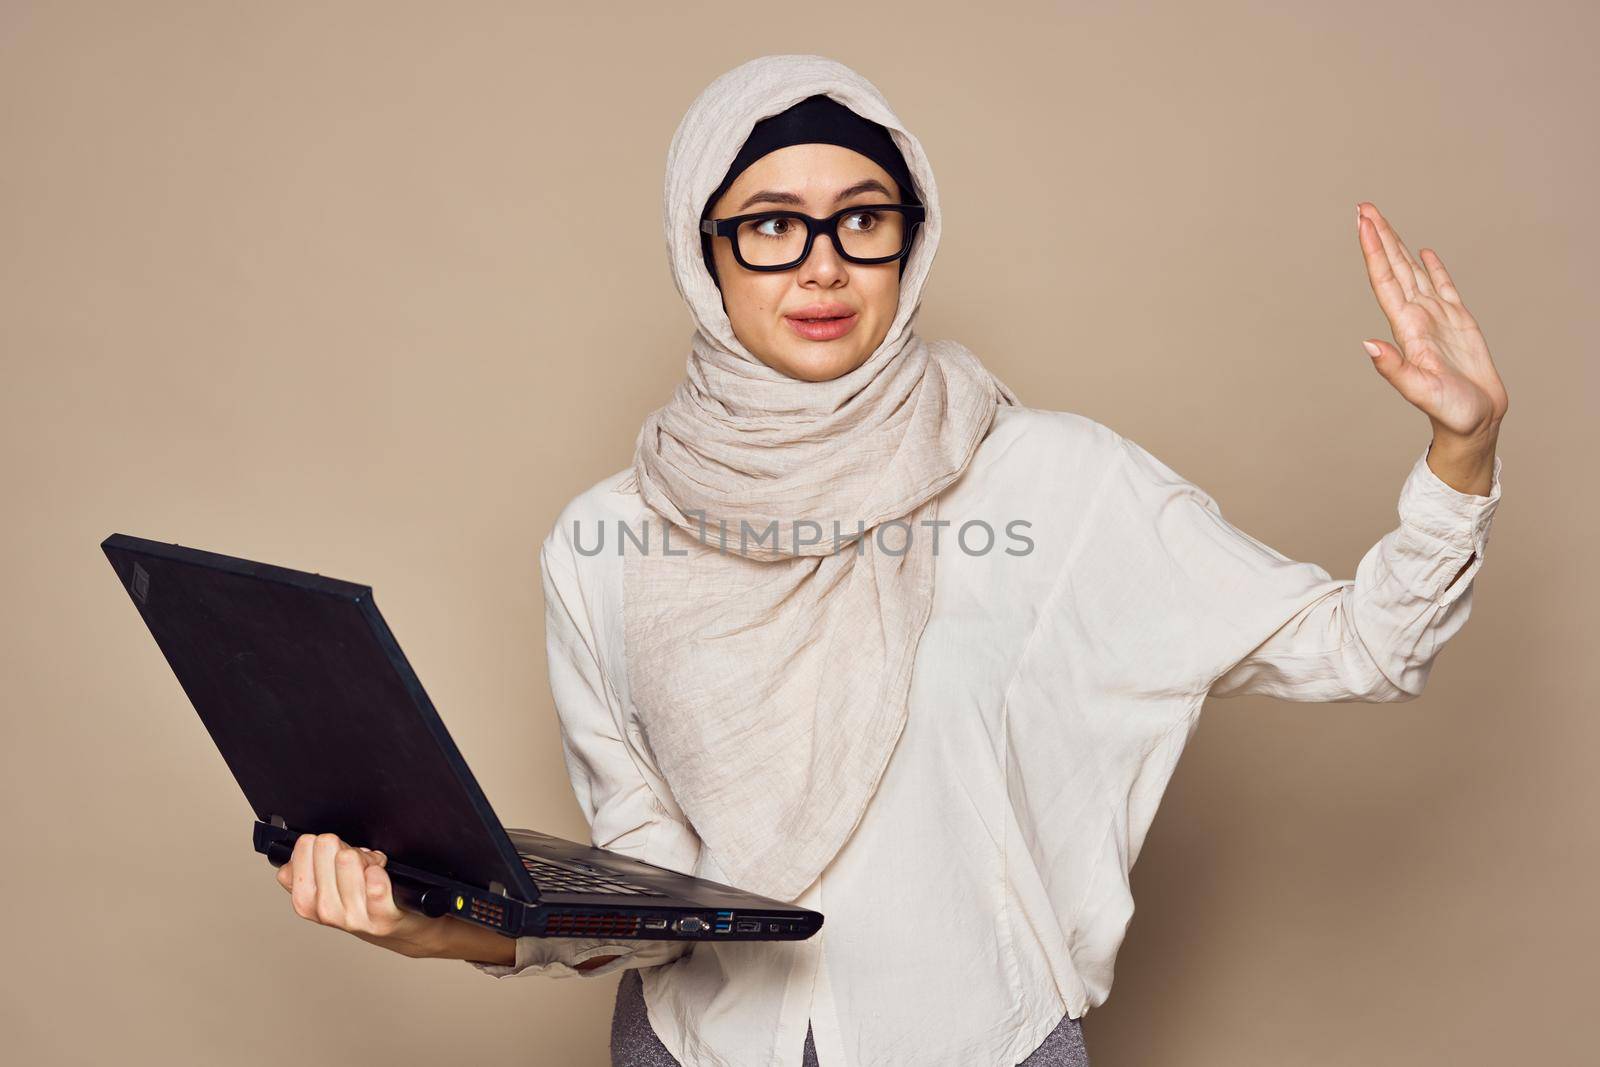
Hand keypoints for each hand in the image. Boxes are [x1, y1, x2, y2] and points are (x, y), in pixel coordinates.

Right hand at [275, 832, 445, 956]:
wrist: (395, 928)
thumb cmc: (361, 901)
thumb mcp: (324, 887)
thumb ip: (304, 869)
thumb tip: (298, 850)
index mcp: (305, 900)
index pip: (304, 845)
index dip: (322, 842)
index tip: (333, 854)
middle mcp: (325, 910)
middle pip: (328, 846)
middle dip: (344, 846)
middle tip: (356, 861)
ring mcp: (352, 917)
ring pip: (348, 859)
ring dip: (366, 857)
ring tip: (372, 868)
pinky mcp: (381, 918)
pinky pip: (375, 886)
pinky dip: (379, 873)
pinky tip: (380, 874)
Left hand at [1355, 202, 1509, 443]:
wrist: (1474, 424)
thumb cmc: (1449, 412)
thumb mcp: (1420, 391)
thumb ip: (1394, 369)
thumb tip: (1368, 345)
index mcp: (1407, 328)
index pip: (1386, 280)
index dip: (1374, 250)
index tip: (1361, 222)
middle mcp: (1417, 318)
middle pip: (1395, 268)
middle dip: (1379, 237)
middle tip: (1363, 206)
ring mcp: (1436, 319)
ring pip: (1414, 273)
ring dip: (1398, 246)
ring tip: (1382, 220)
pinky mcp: (1458, 323)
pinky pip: (1443, 288)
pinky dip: (1433, 268)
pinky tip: (1423, 253)